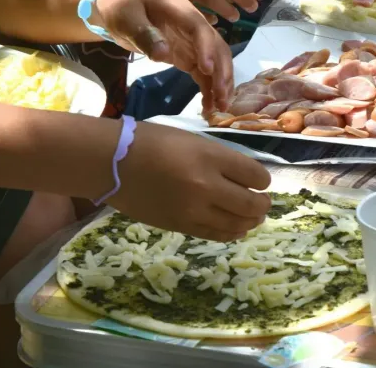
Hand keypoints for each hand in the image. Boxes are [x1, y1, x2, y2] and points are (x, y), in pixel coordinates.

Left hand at [93, 0, 233, 111]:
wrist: (117, 8)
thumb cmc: (122, 7)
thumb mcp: (128, 17)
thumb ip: (145, 34)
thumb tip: (163, 54)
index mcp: (183, 12)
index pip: (201, 30)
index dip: (207, 49)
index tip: (207, 70)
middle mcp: (195, 28)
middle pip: (218, 49)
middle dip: (222, 73)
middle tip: (221, 97)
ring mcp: (194, 44)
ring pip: (216, 63)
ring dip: (221, 84)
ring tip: (220, 107)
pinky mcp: (189, 57)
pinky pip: (204, 74)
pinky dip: (209, 88)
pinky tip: (208, 106)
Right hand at [107, 122, 271, 241]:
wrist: (110, 161)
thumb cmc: (152, 142)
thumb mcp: (194, 141)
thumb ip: (220, 159)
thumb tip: (245, 178)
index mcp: (211, 157)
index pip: (256, 175)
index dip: (263, 180)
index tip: (261, 181)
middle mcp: (207, 185)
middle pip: (251, 204)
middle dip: (263, 204)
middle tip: (264, 202)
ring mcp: (193, 209)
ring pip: (237, 224)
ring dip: (251, 221)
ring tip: (253, 217)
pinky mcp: (180, 226)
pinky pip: (216, 235)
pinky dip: (231, 232)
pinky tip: (236, 228)